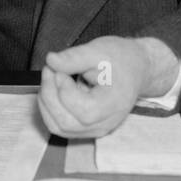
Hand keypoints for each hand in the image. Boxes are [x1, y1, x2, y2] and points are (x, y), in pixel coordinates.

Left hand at [38, 36, 163, 138]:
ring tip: (51, 78)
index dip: (63, 89)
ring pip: (58, 127)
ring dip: (46, 102)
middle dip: (49, 95)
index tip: (60, 68)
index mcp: (113, 105)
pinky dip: (49, 109)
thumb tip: (51, 61)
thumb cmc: (120, 60)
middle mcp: (104, 123)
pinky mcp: (85, 128)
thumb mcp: (98, 51)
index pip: (82, 110)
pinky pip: (59, 126)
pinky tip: (53, 90)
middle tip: (50, 70)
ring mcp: (94, 129)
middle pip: (65, 123)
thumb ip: (74, 57)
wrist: (135, 69)